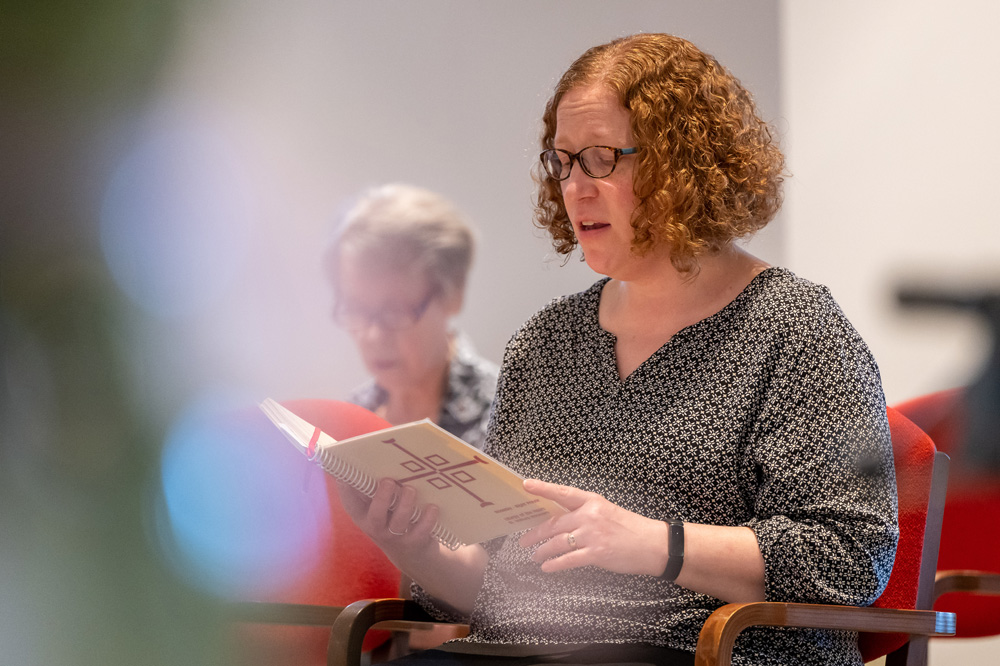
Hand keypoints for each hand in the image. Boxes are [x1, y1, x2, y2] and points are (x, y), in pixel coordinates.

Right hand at [336, 478, 439, 552]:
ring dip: (405, 505)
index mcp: (364, 516)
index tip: (344, 474)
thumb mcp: (377, 508)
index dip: (345, 490)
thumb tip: (360, 457)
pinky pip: (421, 531)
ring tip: (411, 489)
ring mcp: (396, 537)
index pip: (350, 504)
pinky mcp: (415, 542)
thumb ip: (371, 489)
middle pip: (375, 516)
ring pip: (399, 523)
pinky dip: (428, 519)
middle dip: (382, 498)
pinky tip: (432, 507)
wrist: (410, 553)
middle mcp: (377, 529)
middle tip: (389, 481)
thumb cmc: (390, 519)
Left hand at [518, 478, 667, 576]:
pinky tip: (547, 568)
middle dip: (536, 533)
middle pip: (554, 523)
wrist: (653, 545)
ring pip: (558, 542)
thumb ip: (585, 514)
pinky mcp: (596, 553)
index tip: (526, 484)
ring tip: (535, 556)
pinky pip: (568, 559)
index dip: (543, 488)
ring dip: (543, 551)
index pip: (563, 493)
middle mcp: (590, 516)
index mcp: (593, 501)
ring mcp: (592, 535)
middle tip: (523, 541)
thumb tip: (561, 521)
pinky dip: (555, 564)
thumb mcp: (607, 511)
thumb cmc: (630, 528)